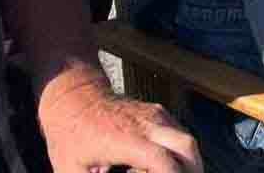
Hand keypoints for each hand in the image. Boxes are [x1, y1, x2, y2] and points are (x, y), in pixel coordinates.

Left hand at [40, 76, 201, 172]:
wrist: (74, 98)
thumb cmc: (70, 136)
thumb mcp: (69, 170)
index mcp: (124, 140)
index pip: (160, 159)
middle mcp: (145, 124)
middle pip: (186, 145)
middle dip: (193, 169)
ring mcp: (154, 115)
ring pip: (186, 137)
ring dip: (188, 160)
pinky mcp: (157, 112)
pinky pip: (179, 131)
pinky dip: (180, 150)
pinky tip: (167, 163)